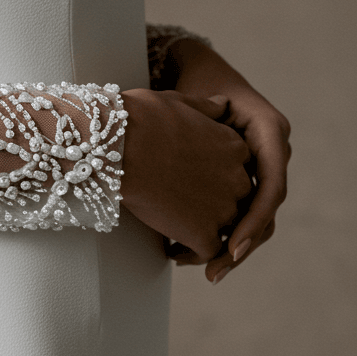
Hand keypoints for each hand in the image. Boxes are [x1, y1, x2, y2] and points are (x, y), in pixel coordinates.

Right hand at [120, 89, 252, 261]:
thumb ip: (206, 107)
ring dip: (203, 231)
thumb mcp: (179, 101)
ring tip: (174, 232)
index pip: (235, 167)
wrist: (118, 147)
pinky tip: (170, 249)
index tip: (191, 177)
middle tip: (183, 208)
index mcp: (234, 146)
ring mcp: (223, 209)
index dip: (213, 174)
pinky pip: (207, 252)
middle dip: (213, 204)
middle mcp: (238, 179)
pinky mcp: (203, 234)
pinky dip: (191, 253)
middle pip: (236, 199)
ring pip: (225, 229)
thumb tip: (221, 104)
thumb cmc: (140, 118)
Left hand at [169, 39, 291, 282]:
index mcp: (270, 131)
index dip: (253, 220)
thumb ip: (204, 120)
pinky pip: (240, 213)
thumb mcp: (197, 97)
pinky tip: (191, 252)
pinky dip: (220, 234)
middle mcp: (273, 152)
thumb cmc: (194, 82)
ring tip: (199, 269)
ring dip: (230, 247)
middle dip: (241, 244)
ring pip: (255, 219)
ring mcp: (261, 168)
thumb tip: (200, 154)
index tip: (231, 247)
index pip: (271, 186)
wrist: (196, 72)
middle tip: (213, 271)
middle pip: (266, 211)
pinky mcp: (245, 179)